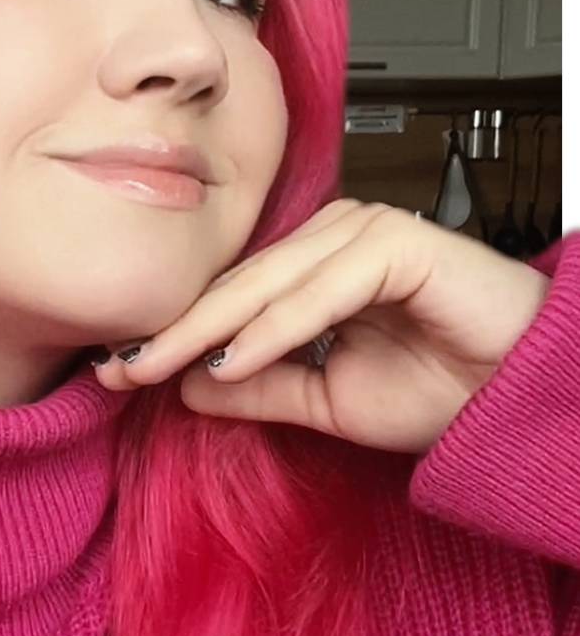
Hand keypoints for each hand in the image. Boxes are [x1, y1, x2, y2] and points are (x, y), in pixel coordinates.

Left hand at [92, 199, 551, 454]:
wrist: (518, 399)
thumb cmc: (444, 389)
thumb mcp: (326, 402)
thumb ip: (260, 388)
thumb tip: (186, 383)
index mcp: (316, 266)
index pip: (230, 296)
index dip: (174, 333)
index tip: (118, 369)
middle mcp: (335, 240)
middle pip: (237, 285)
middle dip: (174, 329)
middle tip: (117, 365)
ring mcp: (365, 234)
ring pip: (269, 283)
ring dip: (210, 327)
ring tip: (156, 363)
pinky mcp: (397, 243)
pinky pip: (321, 291)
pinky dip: (276, 327)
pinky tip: (234, 358)